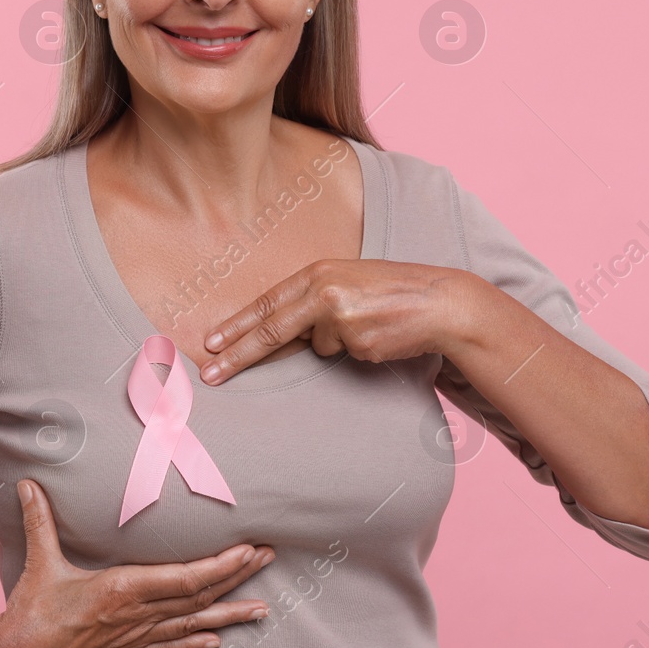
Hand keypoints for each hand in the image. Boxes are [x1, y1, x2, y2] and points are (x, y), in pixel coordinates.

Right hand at [0, 479, 275, 647]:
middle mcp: (137, 615)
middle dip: (237, 576)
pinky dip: (195, 642)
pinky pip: (169, 647)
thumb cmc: (31, 610)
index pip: (186, 578)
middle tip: (268, 557)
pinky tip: (217, 640)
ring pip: (192, 623)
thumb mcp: (40, 560)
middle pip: (199, 596)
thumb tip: (28, 484)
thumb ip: (40, 520)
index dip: (221, 566)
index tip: (247, 551)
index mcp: (122, 589)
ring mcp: (135, 637)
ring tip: (261, 609)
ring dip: (229, 614)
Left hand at [199, 259, 469, 383]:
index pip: (267, 302)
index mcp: (318, 273)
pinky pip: (344, 357)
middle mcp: (324, 292)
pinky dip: (358, 350)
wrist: (438, 302)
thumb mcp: (347, 282)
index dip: (237, 324)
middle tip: (210, 374)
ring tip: (367, 323)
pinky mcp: (358, 342)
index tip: (210, 342)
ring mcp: (341, 318)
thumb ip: (312, 300)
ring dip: (337, 343)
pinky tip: (378, 335)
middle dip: (238, 355)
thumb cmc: (391, 292)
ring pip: (317, 347)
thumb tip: (280, 332)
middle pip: (271, 331)